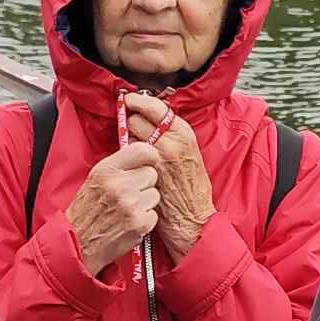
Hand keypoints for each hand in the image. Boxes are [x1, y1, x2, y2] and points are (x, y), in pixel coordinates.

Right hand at [66, 136, 162, 275]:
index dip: (149, 157)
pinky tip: (129, 223)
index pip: (142, 150)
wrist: (78, 245)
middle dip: (144, 184)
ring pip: (155, 194)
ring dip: (145, 203)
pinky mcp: (139, 223)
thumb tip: (142, 153)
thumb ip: (117, 166)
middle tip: (129, 195)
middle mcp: (119, 185)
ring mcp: (130, 205)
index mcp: (106, 170)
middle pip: (151, 174)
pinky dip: (145, 220)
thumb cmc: (86, 212)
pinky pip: (154, 214)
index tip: (148, 162)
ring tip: (127, 210)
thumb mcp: (94, 180)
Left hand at [123, 94, 212, 253]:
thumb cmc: (191, 190)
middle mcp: (171, 142)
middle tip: (132, 128)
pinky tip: (131, 163)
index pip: (156, 106)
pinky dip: (126, 155)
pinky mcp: (145, 171)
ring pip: (130, 136)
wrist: (192, 219)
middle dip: (132, 122)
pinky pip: (127, 153)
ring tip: (134, 149)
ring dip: (128, 138)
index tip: (131, 101)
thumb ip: (172, 137)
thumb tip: (151, 121)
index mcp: (184, 134)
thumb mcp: (189, 154)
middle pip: (138, 119)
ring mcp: (157, 157)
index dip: (140, 102)